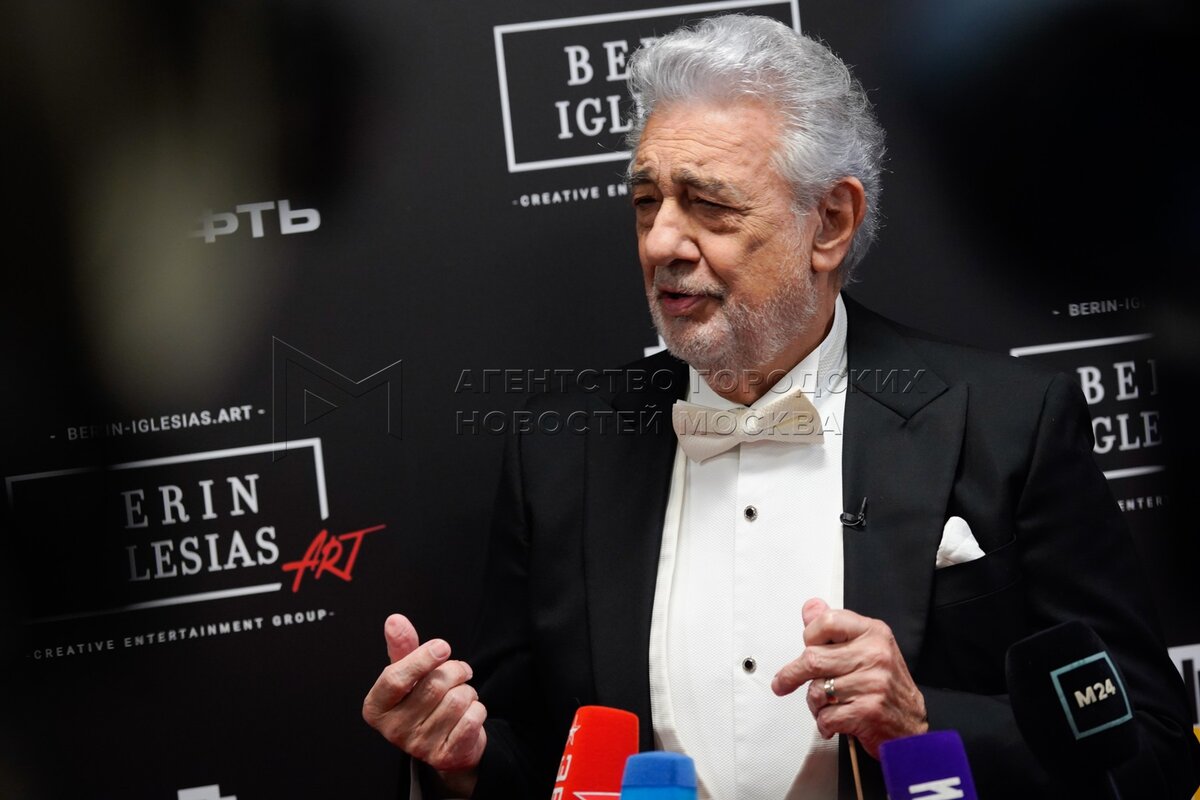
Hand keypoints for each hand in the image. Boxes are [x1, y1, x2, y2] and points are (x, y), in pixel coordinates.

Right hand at [362, 614, 486, 793]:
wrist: (446, 741)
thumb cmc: (423, 700)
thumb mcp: (409, 672)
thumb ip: (402, 646)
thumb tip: (395, 620)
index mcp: (377, 706)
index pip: (395, 678)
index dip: (422, 658)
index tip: (442, 647)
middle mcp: (393, 730)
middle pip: (433, 686)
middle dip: (455, 670)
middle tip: (459, 671)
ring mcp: (418, 747)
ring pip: (456, 701)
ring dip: (468, 690)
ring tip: (462, 694)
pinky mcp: (444, 757)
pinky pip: (471, 719)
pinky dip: (477, 709)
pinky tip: (468, 712)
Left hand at [771, 598, 926, 757]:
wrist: (910, 728)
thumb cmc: (886, 687)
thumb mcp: (866, 648)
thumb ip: (835, 629)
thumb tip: (810, 608)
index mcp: (873, 633)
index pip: (827, 622)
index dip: (809, 637)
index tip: (805, 649)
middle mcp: (875, 654)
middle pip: (813, 658)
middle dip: (793, 675)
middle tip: (783, 683)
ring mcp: (873, 682)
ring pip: (817, 690)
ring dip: (814, 704)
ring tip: (825, 706)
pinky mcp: (869, 711)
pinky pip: (827, 716)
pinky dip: (823, 723)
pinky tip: (832, 723)